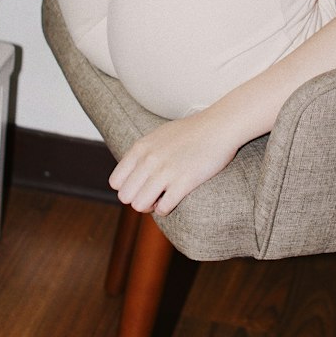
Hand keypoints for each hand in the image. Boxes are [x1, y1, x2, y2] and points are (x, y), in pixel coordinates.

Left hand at [108, 106, 240, 214]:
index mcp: (140, 148)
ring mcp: (166, 171)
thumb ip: (142, 153)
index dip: (128, 188)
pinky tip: (174, 199)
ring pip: (140, 205)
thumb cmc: (191, 132)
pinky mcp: (184, 182)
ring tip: (162, 198)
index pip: (116, 182)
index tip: (141, 186)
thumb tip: (131, 174)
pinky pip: (163, 208)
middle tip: (153, 195)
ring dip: (150, 206)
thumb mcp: (158, 136)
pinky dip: (166, 209)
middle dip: (138, 199)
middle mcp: (149, 160)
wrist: (219, 127)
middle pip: (126, 197)